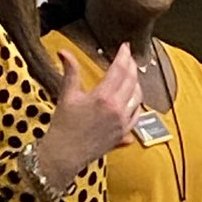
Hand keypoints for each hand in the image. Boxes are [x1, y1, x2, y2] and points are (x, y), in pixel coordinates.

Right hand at [35, 47, 141, 191]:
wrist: (64, 155)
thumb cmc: (63, 126)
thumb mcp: (67, 95)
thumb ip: (70, 71)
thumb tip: (64, 52)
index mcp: (103, 98)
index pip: (119, 70)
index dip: (123, 56)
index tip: (124, 47)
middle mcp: (117, 109)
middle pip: (132, 81)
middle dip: (131, 66)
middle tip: (128, 57)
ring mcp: (123, 123)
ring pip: (138, 97)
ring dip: (136, 83)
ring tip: (131, 75)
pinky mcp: (124, 134)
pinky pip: (137, 114)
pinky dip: (137, 103)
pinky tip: (132, 98)